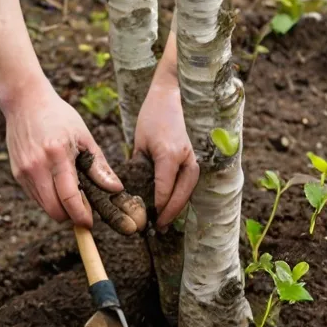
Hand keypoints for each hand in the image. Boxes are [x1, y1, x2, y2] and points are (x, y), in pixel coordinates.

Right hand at [5, 80, 119, 226]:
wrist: (24, 102)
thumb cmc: (59, 116)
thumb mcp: (84, 137)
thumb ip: (99, 166)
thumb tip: (116, 189)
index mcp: (57, 154)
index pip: (69, 196)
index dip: (80, 214)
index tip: (89, 222)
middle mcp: (37, 165)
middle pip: (54, 209)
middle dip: (70, 216)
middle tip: (83, 209)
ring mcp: (24, 170)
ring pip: (44, 206)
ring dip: (59, 208)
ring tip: (71, 192)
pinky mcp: (17, 173)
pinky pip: (35, 197)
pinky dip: (48, 198)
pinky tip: (56, 183)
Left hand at [133, 76, 198, 228]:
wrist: (173, 97)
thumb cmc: (153, 117)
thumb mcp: (139, 143)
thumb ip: (138, 167)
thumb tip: (132, 190)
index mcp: (169, 156)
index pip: (163, 190)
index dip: (155, 208)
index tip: (146, 221)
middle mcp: (185, 160)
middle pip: (180, 197)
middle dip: (168, 214)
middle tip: (157, 229)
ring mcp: (193, 161)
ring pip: (187, 193)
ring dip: (176, 209)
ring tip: (164, 223)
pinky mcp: (194, 161)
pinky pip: (188, 185)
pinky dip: (180, 198)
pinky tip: (171, 207)